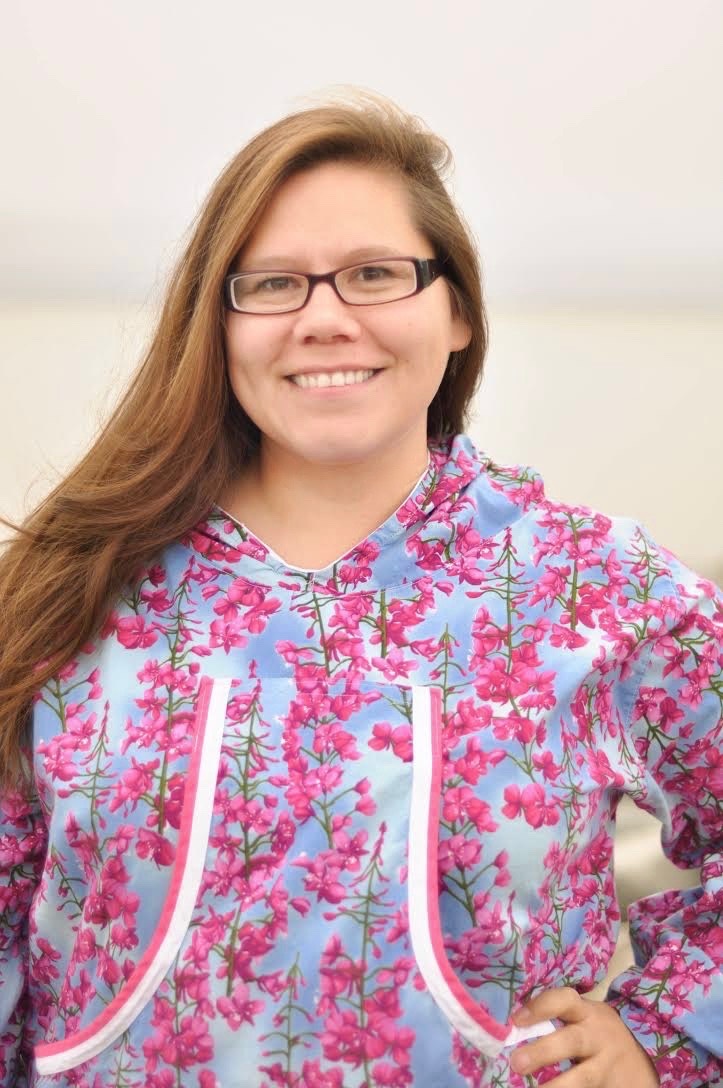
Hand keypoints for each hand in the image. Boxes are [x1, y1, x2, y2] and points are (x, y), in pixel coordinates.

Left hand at [509, 987, 659, 1086]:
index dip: (540, 1007)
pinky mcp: (607, 1085)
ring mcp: (605, 1064)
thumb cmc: (596, 1035)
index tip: (516, 1020)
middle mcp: (598, 1035)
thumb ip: (557, 1019)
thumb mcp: (583, 1019)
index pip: (564, 1000)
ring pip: (583, 1076)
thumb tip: (513, 1026)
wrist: (637, 1066)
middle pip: (572, 1041)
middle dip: (543, 1051)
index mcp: (587, 1012)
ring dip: (557, 1085)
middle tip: (516, 1062)